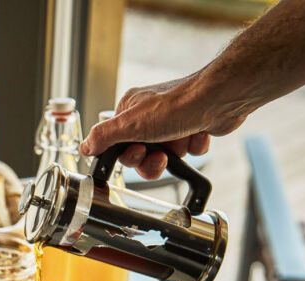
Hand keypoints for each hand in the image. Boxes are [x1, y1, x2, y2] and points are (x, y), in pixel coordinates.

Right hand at [80, 76, 235, 179]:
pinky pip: (188, 149)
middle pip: (141, 153)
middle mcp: (149, 115)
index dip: (129, 156)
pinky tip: (198, 134)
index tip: (139, 152)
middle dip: (153, 158)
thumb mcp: (130, 124)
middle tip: (161, 154)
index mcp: (130, 111)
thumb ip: (103, 136)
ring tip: (182, 139)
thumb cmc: (177, 105)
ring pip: (165, 154)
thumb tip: (85, 146)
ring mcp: (172, 121)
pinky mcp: (193, 127)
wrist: (219, 98)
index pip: (118, 144)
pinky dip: (194, 146)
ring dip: (175, 152)